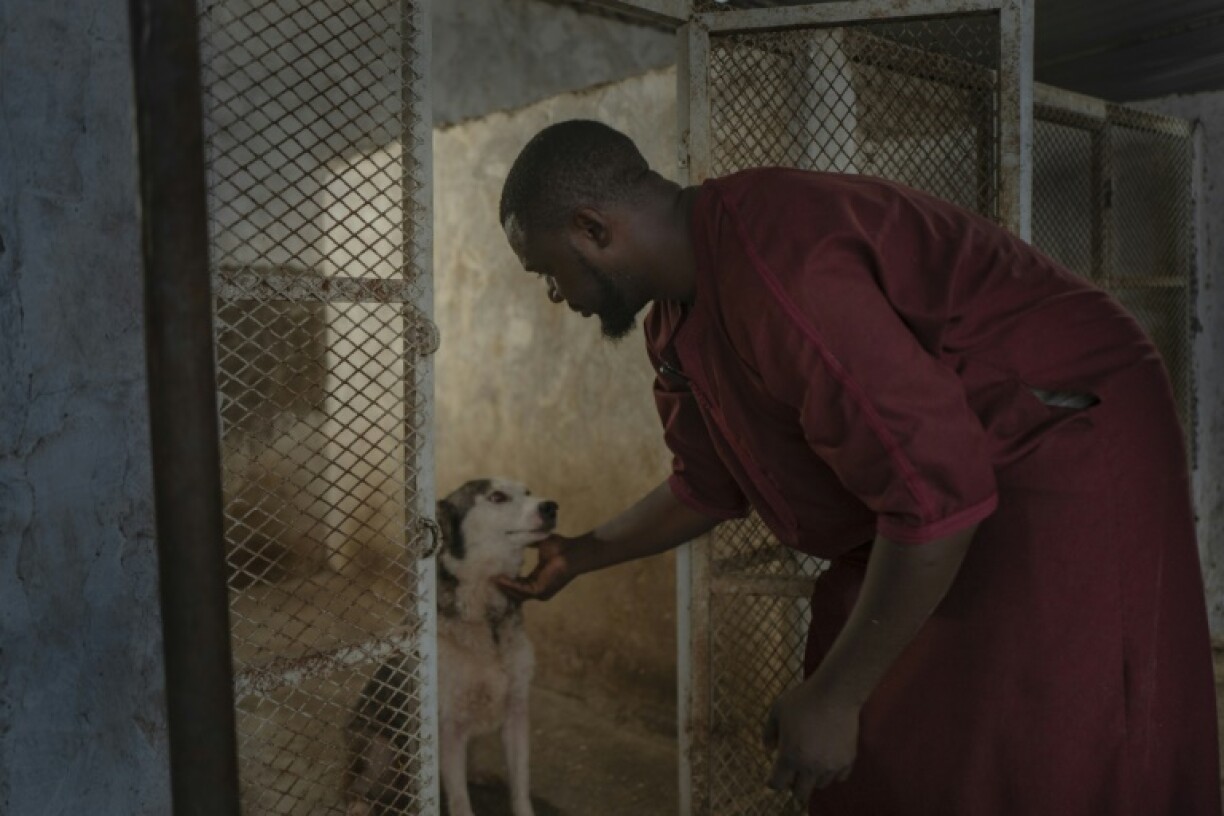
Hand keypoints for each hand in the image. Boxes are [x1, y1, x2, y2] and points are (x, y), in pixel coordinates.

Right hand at [494, 534, 578, 601]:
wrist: (573, 551)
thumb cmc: (561, 547)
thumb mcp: (540, 543)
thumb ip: (528, 541)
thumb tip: (515, 532)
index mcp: (537, 579)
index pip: (519, 583)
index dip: (507, 580)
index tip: (493, 572)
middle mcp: (538, 588)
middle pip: (515, 592)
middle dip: (501, 586)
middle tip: (486, 579)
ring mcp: (539, 592)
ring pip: (516, 593)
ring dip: (503, 586)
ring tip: (489, 578)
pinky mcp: (540, 591)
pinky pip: (521, 590)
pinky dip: (509, 585)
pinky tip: (499, 579)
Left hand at [763, 678, 859, 803]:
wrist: (835, 693)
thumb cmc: (803, 699)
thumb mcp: (777, 711)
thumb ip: (768, 733)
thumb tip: (768, 750)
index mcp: (789, 756)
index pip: (777, 784)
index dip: (773, 782)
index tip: (774, 777)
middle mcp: (810, 766)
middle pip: (800, 793)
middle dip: (793, 785)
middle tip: (792, 773)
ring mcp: (831, 765)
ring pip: (819, 786)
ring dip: (813, 778)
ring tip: (811, 761)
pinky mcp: (847, 760)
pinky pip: (839, 777)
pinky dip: (832, 772)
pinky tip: (827, 759)